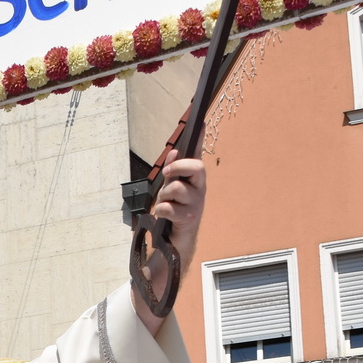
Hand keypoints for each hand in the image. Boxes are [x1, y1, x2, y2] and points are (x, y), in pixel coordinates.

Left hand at [149, 149, 205, 279]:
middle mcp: (200, 188)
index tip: (201, 123)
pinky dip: (161, 210)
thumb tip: (175, 152)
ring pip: (175, 188)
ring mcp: (196, 203)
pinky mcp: (189, 218)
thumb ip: (172, 171)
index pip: (198, 156)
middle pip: (196, 167)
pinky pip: (168, 207)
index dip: (200, 139)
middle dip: (178, 166)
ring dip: (164, 195)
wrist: (176, 239)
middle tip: (168, 172)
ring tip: (166, 203)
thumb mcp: (171, 188)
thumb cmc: (174, 210)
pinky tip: (165, 216)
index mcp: (195, 179)